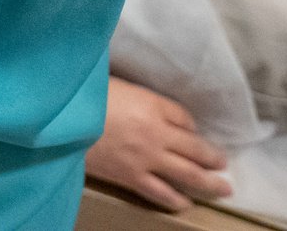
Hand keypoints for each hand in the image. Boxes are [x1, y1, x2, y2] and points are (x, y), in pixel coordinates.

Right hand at [87, 77, 233, 212]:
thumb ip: (137, 95)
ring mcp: (147, 158)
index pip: (184, 117)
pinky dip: (177, 200)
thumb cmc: (84, 96)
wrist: (62, 120)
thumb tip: (149, 106)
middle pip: (196, 149)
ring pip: (188, 175)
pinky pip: (162, 193)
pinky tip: (186, 203)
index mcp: (152, 105)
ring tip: (222, 189)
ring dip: (209, 183)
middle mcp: (158, 133)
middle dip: (213, 158)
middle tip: (224, 165)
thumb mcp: (114, 83)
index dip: (191, 125)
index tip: (192, 131)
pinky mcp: (132, 177)